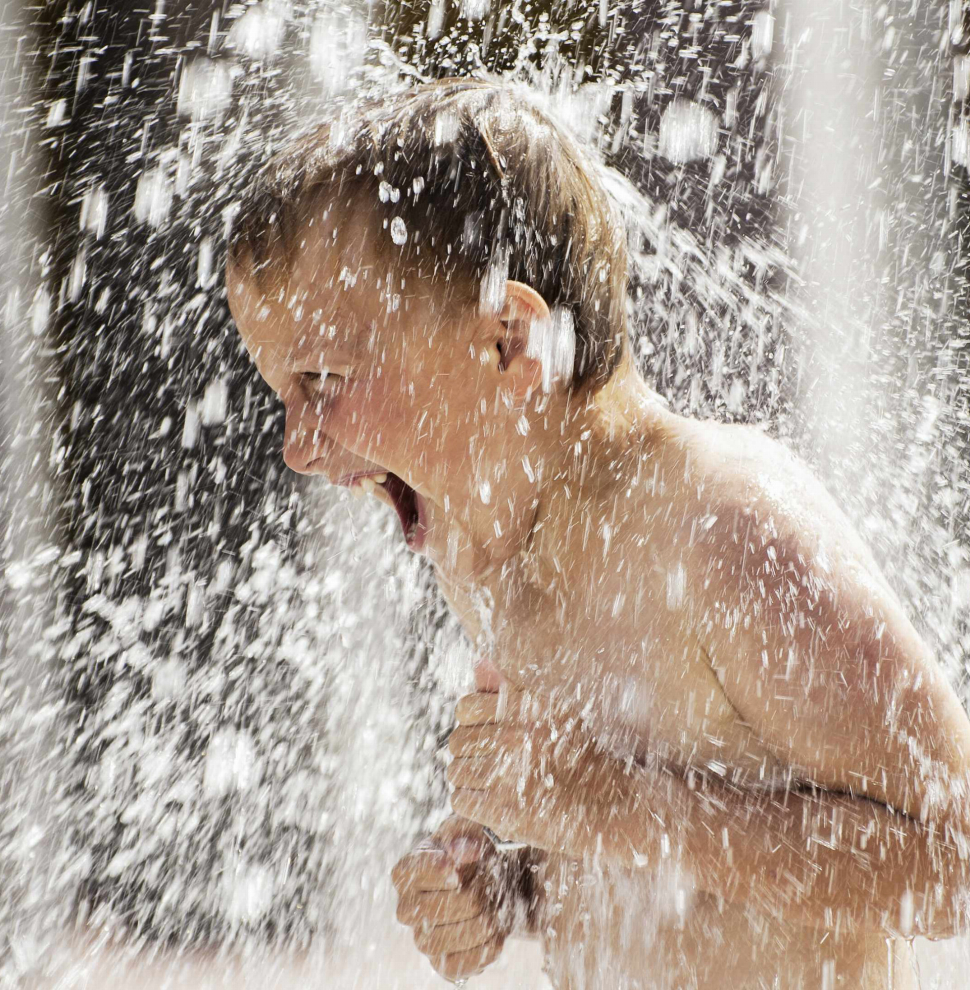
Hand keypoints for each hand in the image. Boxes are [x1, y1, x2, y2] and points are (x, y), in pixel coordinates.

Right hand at [391, 815, 513, 982]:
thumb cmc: (482, 850)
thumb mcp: (475, 828)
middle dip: (473, 895)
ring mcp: (424, 938)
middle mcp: (408, 907)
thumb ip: (465, 830)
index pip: (409, 873)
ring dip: (483, 922)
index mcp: (408, 871)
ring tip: (497, 906)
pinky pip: (459, 966)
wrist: (502, 883)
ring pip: (446, 940)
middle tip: (490, 883)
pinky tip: (496, 930)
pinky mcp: (444, 963)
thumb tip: (459, 850)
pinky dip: (485, 948)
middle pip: (434, 909)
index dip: (434, 872)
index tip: (458, 871)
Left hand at [447, 689, 649, 861]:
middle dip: (469, 751)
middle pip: (457, 741)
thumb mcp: (556, 708)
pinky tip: (490, 800)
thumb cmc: (581, 752)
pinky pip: (461, 801)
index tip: (484, 731)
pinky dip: (470, 802)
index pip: (466, 707)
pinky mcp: (505, 812)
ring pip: (456, 771)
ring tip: (488, 780)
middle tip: (486, 759)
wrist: (612, 803)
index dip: (471, 720)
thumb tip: (478, 664)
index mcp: (527, 708)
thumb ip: (513, 685)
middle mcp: (516, 738)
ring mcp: (509, 777)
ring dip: (468, 777)